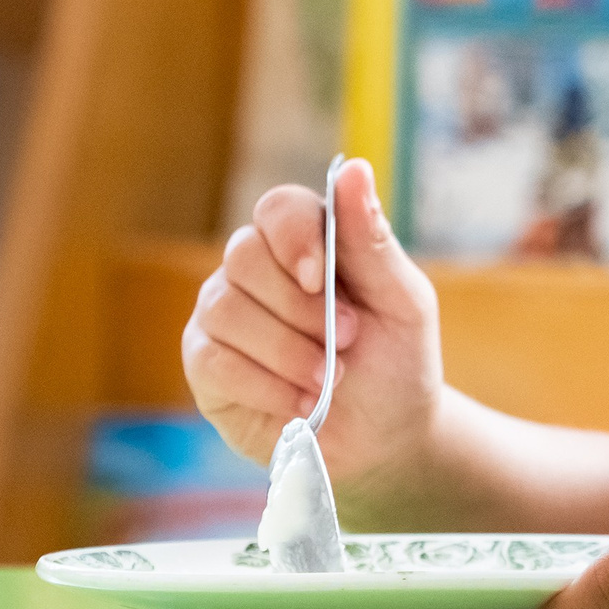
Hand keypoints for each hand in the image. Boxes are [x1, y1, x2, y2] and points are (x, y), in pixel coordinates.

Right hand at [181, 159, 444, 508]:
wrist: (385, 439)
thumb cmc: (396, 360)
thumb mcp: (402, 302)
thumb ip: (372, 240)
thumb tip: (355, 170)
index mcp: (308, 243)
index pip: (278, 208)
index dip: (294, 237)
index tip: (324, 279)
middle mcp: (256, 271)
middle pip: (244, 256)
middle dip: (301, 308)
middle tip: (350, 341)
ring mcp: (224, 316)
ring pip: (225, 309)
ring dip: (287, 350)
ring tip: (332, 380)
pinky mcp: (206, 366)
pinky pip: (212, 359)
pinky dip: (264, 384)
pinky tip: (301, 402)